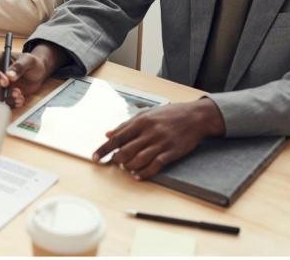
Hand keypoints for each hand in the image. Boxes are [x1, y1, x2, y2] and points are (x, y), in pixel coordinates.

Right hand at [0, 43, 68, 107]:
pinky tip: (19, 100)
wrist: (37, 74)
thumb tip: (9, 76)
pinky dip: (9, 104)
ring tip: (20, 96)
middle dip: (0, 91)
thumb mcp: (29, 61)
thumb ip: (19, 66)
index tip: (6, 83)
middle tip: (16, 92)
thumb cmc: (32, 63)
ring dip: (5, 99)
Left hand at [92, 98, 224, 179]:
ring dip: (129, 167)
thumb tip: (108, 133)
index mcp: (141, 121)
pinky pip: (155, 165)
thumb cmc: (169, 114)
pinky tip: (137, 176)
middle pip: (126, 150)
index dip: (104, 149)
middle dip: (116, 160)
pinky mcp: (172, 152)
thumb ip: (126, 124)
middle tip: (113, 164)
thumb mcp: (146, 114)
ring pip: (139, 159)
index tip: (95, 157)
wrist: (195, 116)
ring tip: (125, 169)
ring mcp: (161, 143)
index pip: (117, 137)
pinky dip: (144, 172)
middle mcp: (149, 132)